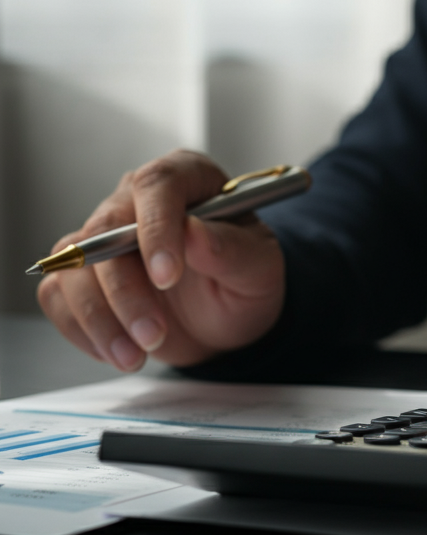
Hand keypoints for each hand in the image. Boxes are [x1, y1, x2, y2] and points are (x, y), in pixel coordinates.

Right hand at [38, 149, 284, 370]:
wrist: (227, 316)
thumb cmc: (245, 279)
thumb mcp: (259, 268)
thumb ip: (233, 249)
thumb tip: (194, 232)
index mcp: (188, 179)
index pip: (158, 186)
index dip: (157, 229)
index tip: (168, 276)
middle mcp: (138, 199)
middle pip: (106, 231)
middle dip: (126, 291)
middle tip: (154, 334)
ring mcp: (104, 235)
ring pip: (75, 267)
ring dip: (101, 319)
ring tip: (137, 355)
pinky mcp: (83, 273)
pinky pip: (59, 295)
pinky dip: (82, 329)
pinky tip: (118, 350)